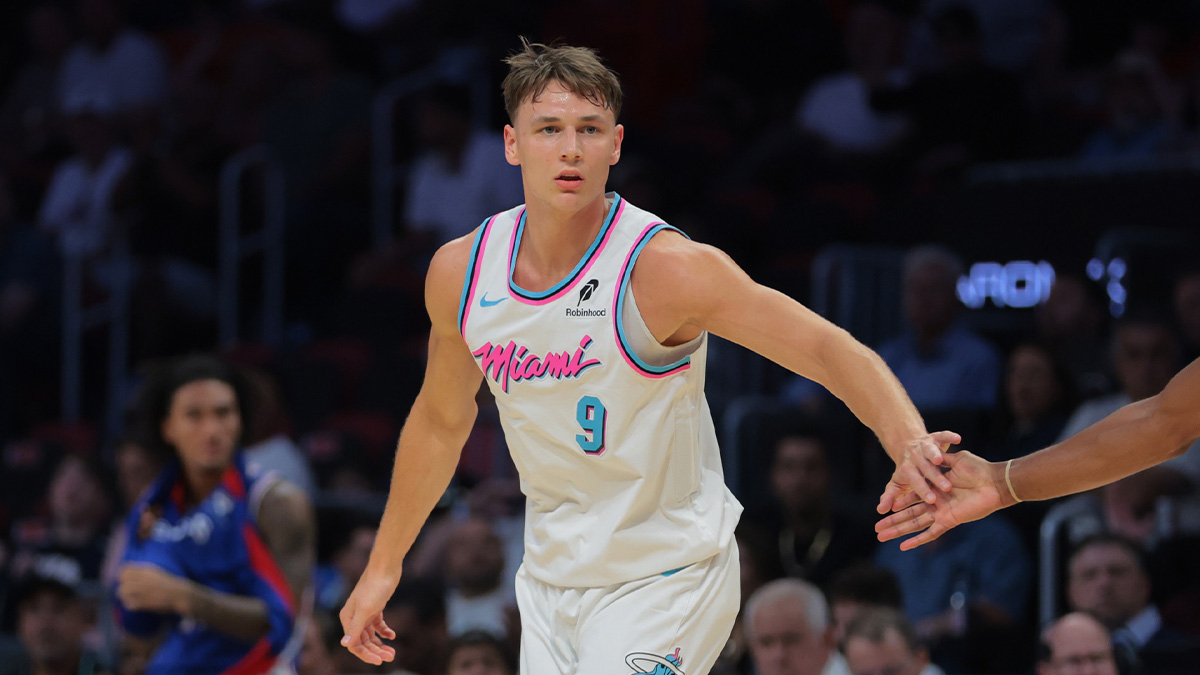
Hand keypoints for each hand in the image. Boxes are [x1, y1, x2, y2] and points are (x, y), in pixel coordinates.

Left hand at [117, 563, 191, 613]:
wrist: (180, 594)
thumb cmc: (170, 584)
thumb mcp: (156, 572)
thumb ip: (143, 571)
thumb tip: (127, 568)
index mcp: (147, 570)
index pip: (124, 570)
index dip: (123, 576)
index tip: (126, 580)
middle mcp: (143, 579)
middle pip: (122, 581)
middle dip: (124, 586)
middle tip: (129, 592)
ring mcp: (143, 591)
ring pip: (123, 592)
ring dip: (125, 596)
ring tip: (131, 598)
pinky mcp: (144, 602)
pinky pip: (129, 604)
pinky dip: (131, 605)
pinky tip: (136, 605)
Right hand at [339, 571, 399, 664]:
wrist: (386, 567)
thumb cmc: (374, 586)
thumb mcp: (365, 610)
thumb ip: (355, 628)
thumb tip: (344, 644)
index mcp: (347, 618)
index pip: (354, 644)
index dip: (366, 654)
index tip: (380, 660)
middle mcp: (354, 617)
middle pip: (363, 641)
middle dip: (376, 651)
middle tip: (391, 656)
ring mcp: (365, 612)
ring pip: (371, 635)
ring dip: (381, 644)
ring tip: (393, 651)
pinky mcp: (376, 607)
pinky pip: (378, 625)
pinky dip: (385, 632)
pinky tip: (392, 635)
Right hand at [874, 450, 1004, 549]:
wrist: (994, 481)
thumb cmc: (978, 469)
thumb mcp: (955, 460)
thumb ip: (942, 460)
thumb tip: (932, 458)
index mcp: (936, 490)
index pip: (911, 498)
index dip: (897, 503)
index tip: (884, 508)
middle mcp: (936, 504)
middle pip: (908, 515)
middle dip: (892, 522)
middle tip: (876, 529)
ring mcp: (941, 513)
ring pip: (913, 524)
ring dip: (897, 531)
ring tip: (880, 536)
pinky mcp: (948, 520)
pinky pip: (930, 533)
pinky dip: (916, 540)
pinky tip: (903, 546)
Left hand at [877, 430, 959, 513]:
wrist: (907, 444)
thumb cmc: (906, 470)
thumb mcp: (896, 483)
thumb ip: (890, 496)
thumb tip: (880, 510)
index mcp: (908, 470)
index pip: (916, 482)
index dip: (924, 490)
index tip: (932, 500)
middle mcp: (916, 458)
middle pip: (926, 468)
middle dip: (935, 477)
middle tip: (946, 488)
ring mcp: (925, 446)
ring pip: (930, 450)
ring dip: (935, 454)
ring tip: (940, 460)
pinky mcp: (935, 437)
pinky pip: (942, 435)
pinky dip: (949, 436)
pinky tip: (957, 439)